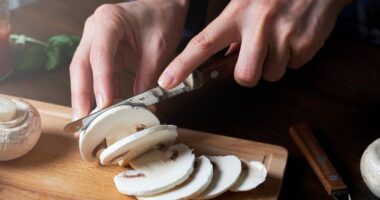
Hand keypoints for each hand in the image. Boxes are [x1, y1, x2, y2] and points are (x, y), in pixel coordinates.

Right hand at [69, 0, 188, 119]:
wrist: (163, 5)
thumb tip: (138, 103)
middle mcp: (95, 28)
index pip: (100, 55)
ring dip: (83, 95)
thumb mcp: (159, 47)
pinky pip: (94, 72)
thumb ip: (148, 74)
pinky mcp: (100, 49)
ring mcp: (94, 38)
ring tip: (84, 120)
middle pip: (81, 64)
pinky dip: (95, 90)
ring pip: (82, 70)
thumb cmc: (162, 18)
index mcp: (110, 20)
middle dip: (81, 93)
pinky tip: (97, 108)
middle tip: (81, 119)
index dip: (100, 81)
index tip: (104, 104)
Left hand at [158, 0, 349, 88]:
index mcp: (237, 12)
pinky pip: (293, 66)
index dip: (182, 65)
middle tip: (255, 56)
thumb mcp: (247, 1)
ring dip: (273, 62)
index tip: (166, 82)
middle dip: (247, 74)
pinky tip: (295, 34)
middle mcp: (258, 25)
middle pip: (244, 76)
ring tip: (280, 37)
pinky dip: (293, 56)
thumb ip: (232, 27)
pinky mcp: (306, 44)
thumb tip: (226, 57)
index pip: (203, 43)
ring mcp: (284, 35)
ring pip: (271, 74)